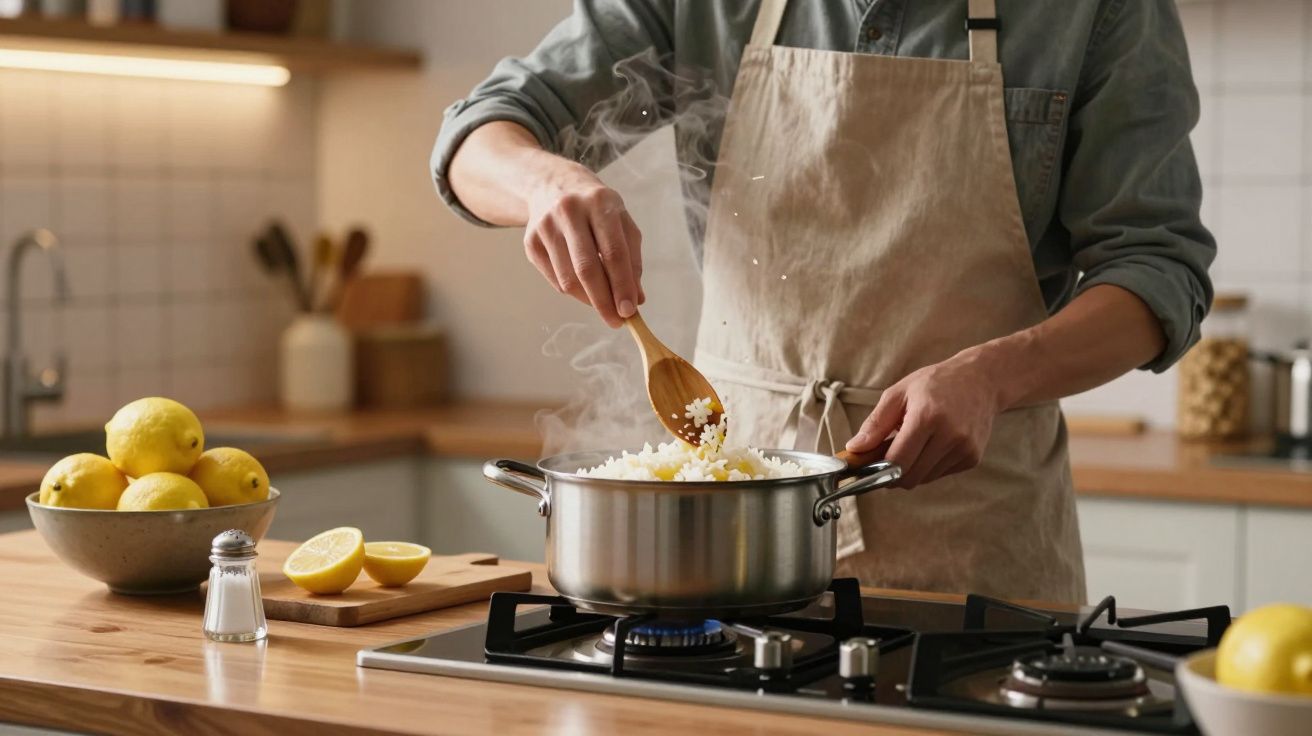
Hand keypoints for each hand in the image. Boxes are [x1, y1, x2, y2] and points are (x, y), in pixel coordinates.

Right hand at [524, 162, 643, 327]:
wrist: (552, 184)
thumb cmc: (596, 208)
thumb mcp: (621, 222)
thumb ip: (632, 259)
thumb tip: (636, 298)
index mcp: (599, 203)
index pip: (613, 252)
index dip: (622, 285)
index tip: (630, 310)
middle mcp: (569, 212)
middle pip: (587, 268)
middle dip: (604, 301)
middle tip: (616, 321)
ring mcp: (546, 226)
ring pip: (568, 279)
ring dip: (589, 300)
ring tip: (603, 306)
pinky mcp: (530, 242)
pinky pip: (555, 279)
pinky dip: (573, 291)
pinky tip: (583, 288)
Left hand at [845, 351, 1005, 488]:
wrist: (981, 380)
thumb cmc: (936, 383)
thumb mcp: (899, 394)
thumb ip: (875, 424)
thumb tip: (854, 449)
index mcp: (927, 417)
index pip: (897, 462)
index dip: (878, 470)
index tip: (868, 467)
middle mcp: (949, 436)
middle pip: (910, 476)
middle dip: (892, 474)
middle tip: (887, 457)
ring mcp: (964, 449)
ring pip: (924, 479)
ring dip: (912, 469)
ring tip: (912, 444)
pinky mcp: (972, 458)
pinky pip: (940, 474)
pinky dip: (929, 466)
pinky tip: (931, 445)